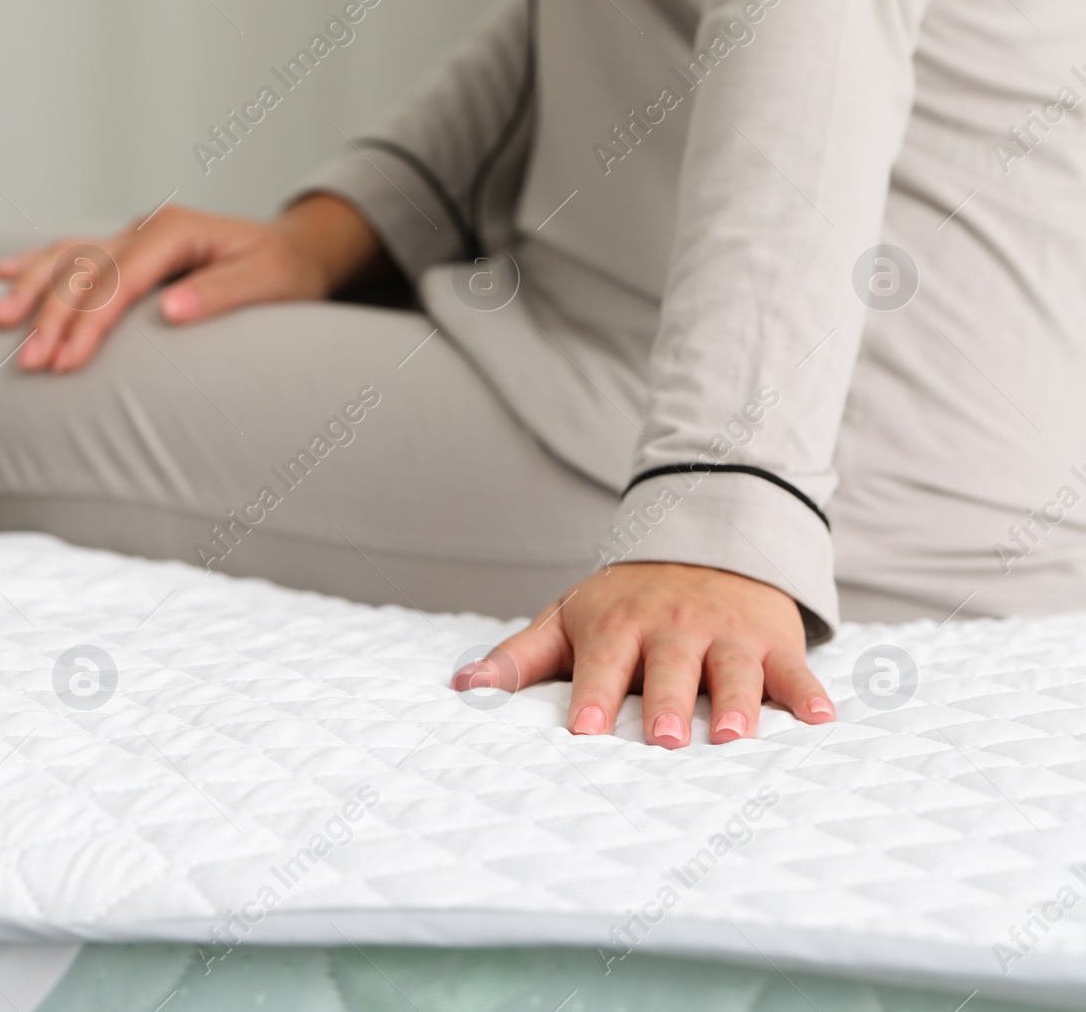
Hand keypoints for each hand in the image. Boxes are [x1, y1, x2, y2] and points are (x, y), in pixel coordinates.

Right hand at [0, 194, 390, 371]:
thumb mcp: (268, 283)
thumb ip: (220, 294)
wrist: (293, 250)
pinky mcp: (126, 249)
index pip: (118, 280)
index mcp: (174, 230)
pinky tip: (2, 274)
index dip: (90, 323)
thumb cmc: (284, 271)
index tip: (67, 362)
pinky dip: (36, 263)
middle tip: (30, 364)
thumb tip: (170, 311)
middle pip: (84, 271)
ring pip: (67, 257)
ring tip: (0, 324)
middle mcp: (145, 227)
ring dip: (32, 290)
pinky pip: (72, 252)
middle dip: (53, 317)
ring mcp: (131, 235)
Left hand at [451, 562, 834, 746]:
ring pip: (733, 670)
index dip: (593, 696)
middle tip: (661, 739)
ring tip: (732, 738)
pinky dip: (810, 693)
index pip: (603, 663)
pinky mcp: (772, 639)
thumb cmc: (625, 602)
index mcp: (618, 624)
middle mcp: (673, 626)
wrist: (704, 543)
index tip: (585, 730)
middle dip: (665, 704)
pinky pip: (794, 668)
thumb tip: (461, 686)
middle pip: (670, 670)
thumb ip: (519, 658)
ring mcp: (726, 633)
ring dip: (736, 704)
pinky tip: (822, 719)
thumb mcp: (567, 619)